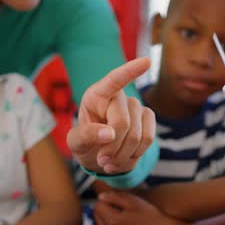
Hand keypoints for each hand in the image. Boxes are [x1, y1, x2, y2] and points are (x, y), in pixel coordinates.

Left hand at [66, 58, 155, 173]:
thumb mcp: (75, 142)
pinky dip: (135, 155)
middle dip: (112, 147)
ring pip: (137, 134)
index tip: (146, 62)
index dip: (130, 71)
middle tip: (102, 160)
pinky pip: (148, 138)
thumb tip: (109, 134)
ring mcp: (135, 106)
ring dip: (122, 155)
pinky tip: (124, 159)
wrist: (100, 155)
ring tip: (109, 162)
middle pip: (122, 122)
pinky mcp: (148, 119)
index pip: (114, 80)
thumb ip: (86, 135)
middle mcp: (118, 96)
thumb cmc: (85, 143)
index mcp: (97, 95)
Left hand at [94, 191, 185, 224]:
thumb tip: (100, 196)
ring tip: (121, 215)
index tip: (115, 199)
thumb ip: (115, 197)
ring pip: (100, 222)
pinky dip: (110, 224)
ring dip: (106, 217)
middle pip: (96, 215)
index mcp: (113, 220)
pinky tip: (122, 222)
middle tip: (118, 206)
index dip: (105, 199)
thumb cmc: (149, 215)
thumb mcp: (133, 202)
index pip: (97, 205)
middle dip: (104, 208)